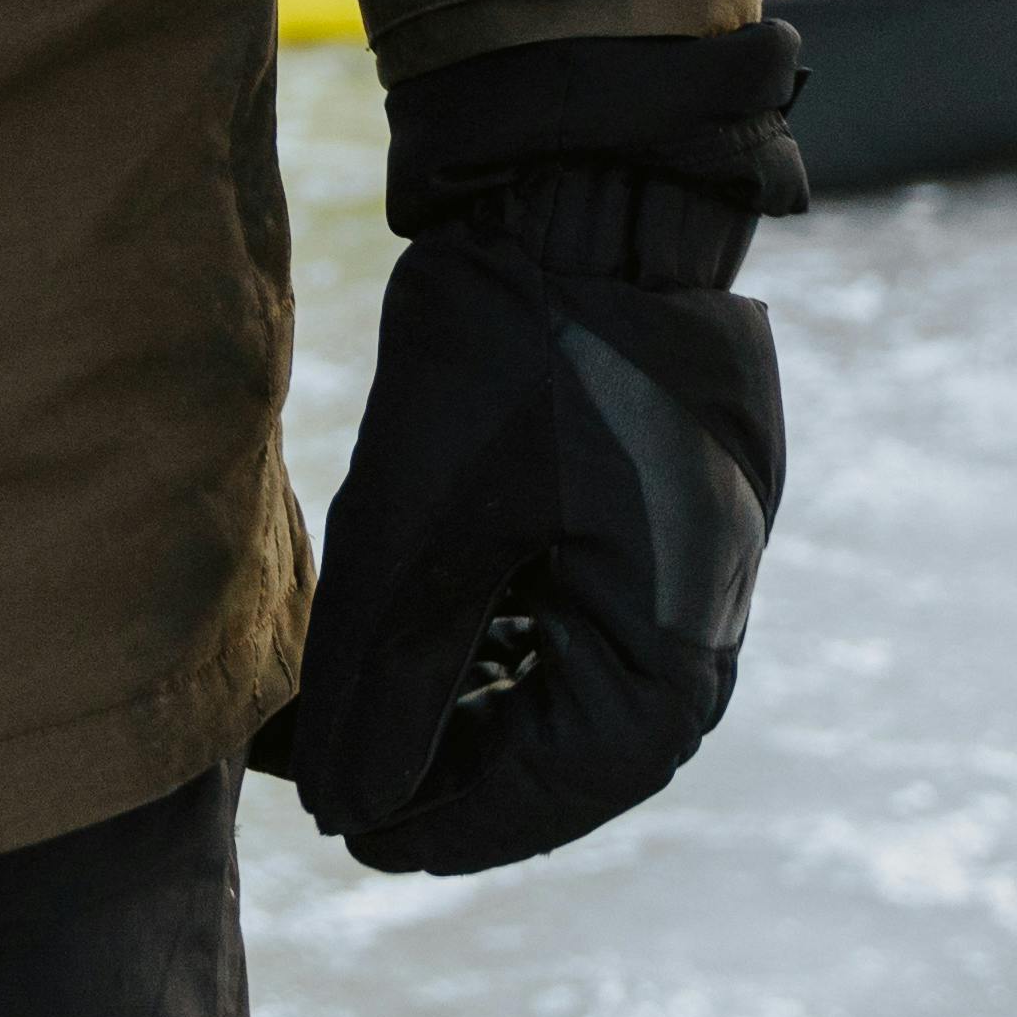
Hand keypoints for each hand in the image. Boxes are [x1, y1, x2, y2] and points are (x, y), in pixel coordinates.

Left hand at [270, 25, 804, 874]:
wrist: (591, 183)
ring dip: (452, 693)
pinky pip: (569, 604)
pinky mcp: (647, 503)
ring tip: (338, 700)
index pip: (554, 788)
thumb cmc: (518, 354)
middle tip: (321, 772)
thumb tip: (345, 808)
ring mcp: (678, 555)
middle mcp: (695, 616)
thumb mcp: (424, 532)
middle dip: (438, 758)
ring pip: (557, 673)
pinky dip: (484, 628)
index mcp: (672, 645)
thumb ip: (384, 682)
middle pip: (559, 741)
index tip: (344, 833)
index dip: (441, 823)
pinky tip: (400, 629)